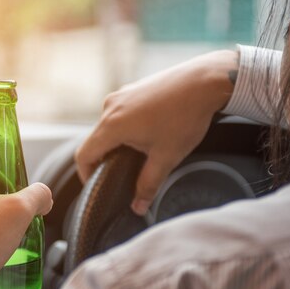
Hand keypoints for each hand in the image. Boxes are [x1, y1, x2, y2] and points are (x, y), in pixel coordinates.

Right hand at [75, 50, 238, 215]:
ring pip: (108, 127)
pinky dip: (126, 128)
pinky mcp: (132, 90)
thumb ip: (148, 185)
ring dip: (118, 143)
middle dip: (106, 160)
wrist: (205, 80)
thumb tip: (138, 208)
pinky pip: (119, 114)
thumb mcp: (167, 157)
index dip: (86, 175)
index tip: (98, 186)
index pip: (84, 155)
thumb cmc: (185, 117)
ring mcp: (121, 95)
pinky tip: (149, 133)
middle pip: (96, 141)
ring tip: (141, 153)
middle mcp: (110, 108)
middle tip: (124, 175)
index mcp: (113, 125)